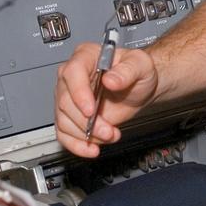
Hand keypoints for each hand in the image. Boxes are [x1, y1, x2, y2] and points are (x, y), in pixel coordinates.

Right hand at [53, 43, 157, 157]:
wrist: (140, 89)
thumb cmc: (138, 72)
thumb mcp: (141, 65)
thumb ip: (128, 70)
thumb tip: (111, 80)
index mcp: (86, 56)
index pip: (72, 72)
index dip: (79, 93)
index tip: (91, 110)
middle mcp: (73, 76)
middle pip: (65, 101)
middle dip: (87, 122)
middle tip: (108, 129)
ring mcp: (70, 97)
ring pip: (64, 120)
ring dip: (86, 135)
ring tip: (109, 135)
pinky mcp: (71, 116)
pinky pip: (63, 133)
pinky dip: (76, 145)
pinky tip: (91, 149)